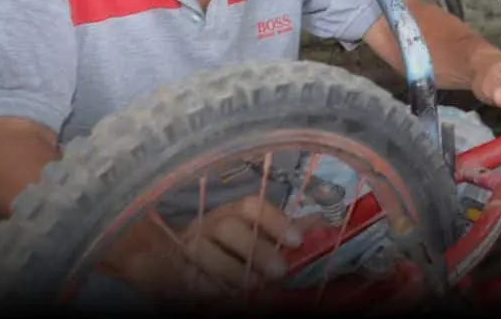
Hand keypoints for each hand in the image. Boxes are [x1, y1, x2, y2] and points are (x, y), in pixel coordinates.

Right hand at [128, 197, 304, 301]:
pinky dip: (213, 286)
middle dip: (256, 249)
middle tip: (280, 271)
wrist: (181, 263)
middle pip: (229, 228)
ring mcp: (191, 246)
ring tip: (255, 285)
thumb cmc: (232, 248)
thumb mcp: (260, 236)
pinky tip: (229, 294)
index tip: (297, 241)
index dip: (275, 221)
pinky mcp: (178, 270)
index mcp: (233, 212)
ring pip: (204, 251)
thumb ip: (288, 231)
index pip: (252, 207)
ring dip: (233, 270)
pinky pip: (192, 276)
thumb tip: (321, 224)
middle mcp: (210, 224)